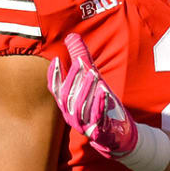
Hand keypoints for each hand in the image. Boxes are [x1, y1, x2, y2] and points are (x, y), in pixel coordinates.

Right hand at [48, 33, 137, 158]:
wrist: (115, 134)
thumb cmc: (100, 104)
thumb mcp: (92, 81)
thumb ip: (82, 59)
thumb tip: (72, 36)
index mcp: (67, 104)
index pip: (56, 89)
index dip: (54, 75)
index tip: (57, 59)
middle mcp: (71, 115)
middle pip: (68, 96)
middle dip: (74, 78)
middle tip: (81, 62)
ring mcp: (84, 125)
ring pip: (81, 106)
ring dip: (86, 89)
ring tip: (93, 74)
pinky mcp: (98, 131)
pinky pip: (97, 117)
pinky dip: (100, 104)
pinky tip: (104, 92)